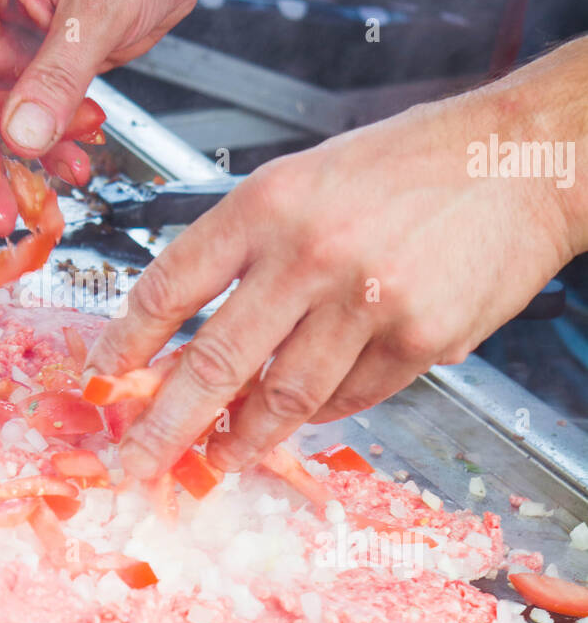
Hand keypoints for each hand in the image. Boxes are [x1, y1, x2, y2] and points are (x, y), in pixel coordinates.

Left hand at [86, 88, 575, 480]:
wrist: (518, 160)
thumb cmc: (406, 165)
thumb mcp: (304, 181)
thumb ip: (246, 254)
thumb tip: (191, 336)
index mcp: (268, 203)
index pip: (171, 286)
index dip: (127, 342)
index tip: (104, 377)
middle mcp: (311, 255)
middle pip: (214, 362)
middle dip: (163, 426)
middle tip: (133, 462)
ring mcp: (367, 304)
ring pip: (282, 399)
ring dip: (242, 438)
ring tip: (218, 456)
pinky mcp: (420, 341)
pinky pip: (349, 400)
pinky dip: (318, 414)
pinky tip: (303, 413)